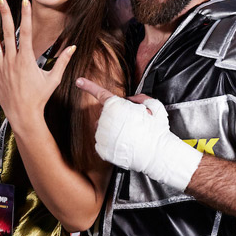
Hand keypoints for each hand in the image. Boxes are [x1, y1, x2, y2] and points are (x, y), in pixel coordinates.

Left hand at [0, 0, 75, 126]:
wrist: (23, 115)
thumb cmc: (39, 98)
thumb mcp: (53, 79)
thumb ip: (62, 61)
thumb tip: (73, 47)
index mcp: (27, 60)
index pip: (27, 32)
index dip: (26, 15)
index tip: (25, 2)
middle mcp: (12, 60)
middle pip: (8, 32)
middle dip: (5, 13)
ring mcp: (1, 67)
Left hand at [75, 77, 201, 190]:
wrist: (157, 154)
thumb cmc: (156, 129)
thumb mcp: (153, 106)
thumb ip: (139, 99)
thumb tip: (130, 101)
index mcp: (115, 106)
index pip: (100, 94)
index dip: (88, 86)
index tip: (78, 81)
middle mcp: (104, 120)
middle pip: (105, 115)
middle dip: (116, 117)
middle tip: (133, 125)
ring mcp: (102, 136)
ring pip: (104, 129)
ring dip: (113, 131)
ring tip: (130, 137)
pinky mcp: (102, 150)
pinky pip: (103, 143)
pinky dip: (111, 144)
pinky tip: (124, 146)